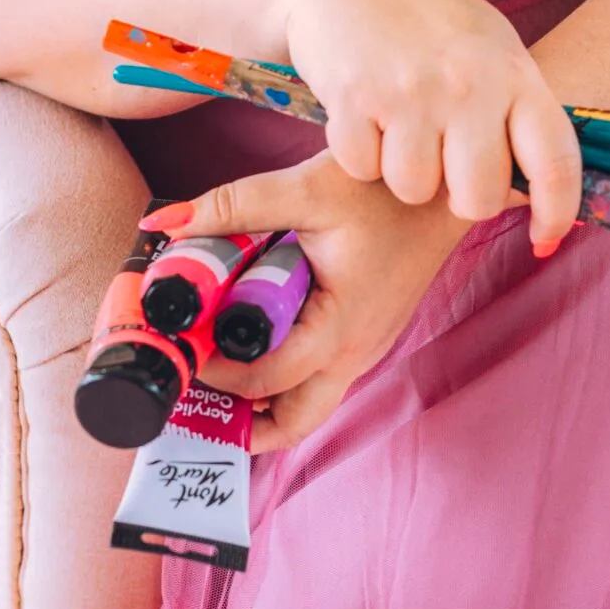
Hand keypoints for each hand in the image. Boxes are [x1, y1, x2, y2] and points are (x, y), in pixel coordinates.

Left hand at [153, 156, 475, 452]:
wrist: (446, 186)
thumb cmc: (384, 190)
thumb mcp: (305, 187)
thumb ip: (232, 205)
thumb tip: (164, 225)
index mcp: (341, 325)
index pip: (269, 379)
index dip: (219, 374)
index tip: (183, 347)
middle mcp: (356, 350)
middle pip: (293, 421)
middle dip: (240, 422)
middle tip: (194, 394)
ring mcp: (364, 348)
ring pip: (307, 402)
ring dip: (259, 402)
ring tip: (212, 372)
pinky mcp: (363, 336)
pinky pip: (319, 376)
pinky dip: (281, 376)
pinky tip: (249, 342)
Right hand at [272, 0, 581, 253]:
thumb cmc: (424, 18)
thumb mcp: (489, 47)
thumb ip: (517, 110)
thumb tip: (540, 192)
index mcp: (513, 72)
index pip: (555, 161)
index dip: (557, 213)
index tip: (543, 240)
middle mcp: (470, 83)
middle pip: (478, 198)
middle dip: (457, 197)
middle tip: (441, 161)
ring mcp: (413, 89)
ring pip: (414, 189)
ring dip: (400, 171)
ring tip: (396, 124)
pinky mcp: (356, 95)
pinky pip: (362, 169)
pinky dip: (357, 153)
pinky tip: (361, 112)